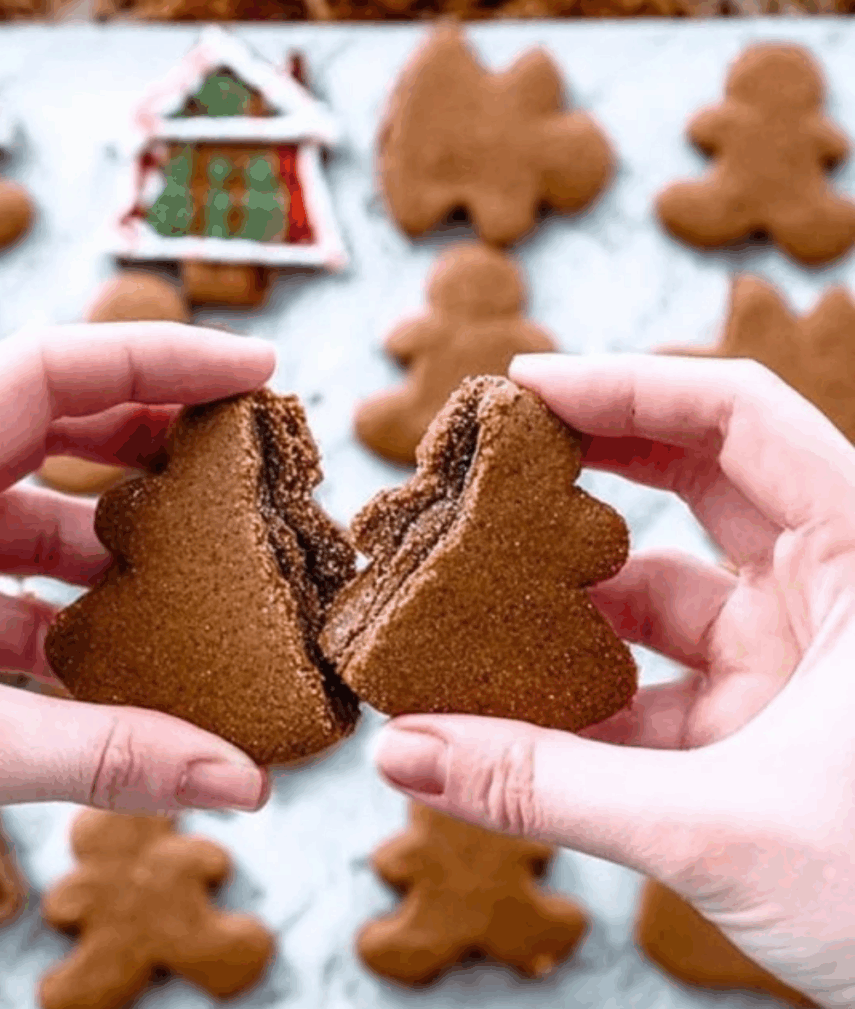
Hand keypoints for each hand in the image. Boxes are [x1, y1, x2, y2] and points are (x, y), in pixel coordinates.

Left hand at [0, 322, 275, 883]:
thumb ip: (104, 758)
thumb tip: (241, 780)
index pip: (41, 373)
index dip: (157, 358)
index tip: (253, 370)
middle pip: (44, 429)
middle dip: (148, 440)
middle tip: (240, 458)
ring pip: (28, 522)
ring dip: (112, 550)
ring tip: (200, 574)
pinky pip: (5, 597)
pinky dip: (69, 621)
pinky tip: (124, 660)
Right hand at [375, 353, 854, 1007]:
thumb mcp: (719, 829)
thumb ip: (546, 787)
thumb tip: (402, 750)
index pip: (739, 416)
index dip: (626, 385)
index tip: (519, 389)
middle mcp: (826, 594)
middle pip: (694, 481)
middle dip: (583, 472)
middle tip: (482, 468)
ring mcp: (792, 663)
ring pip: (658, 600)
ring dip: (565, 610)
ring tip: (467, 606)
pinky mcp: (762, 729)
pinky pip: (652, 689)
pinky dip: (581, 700)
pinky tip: (505, 716)